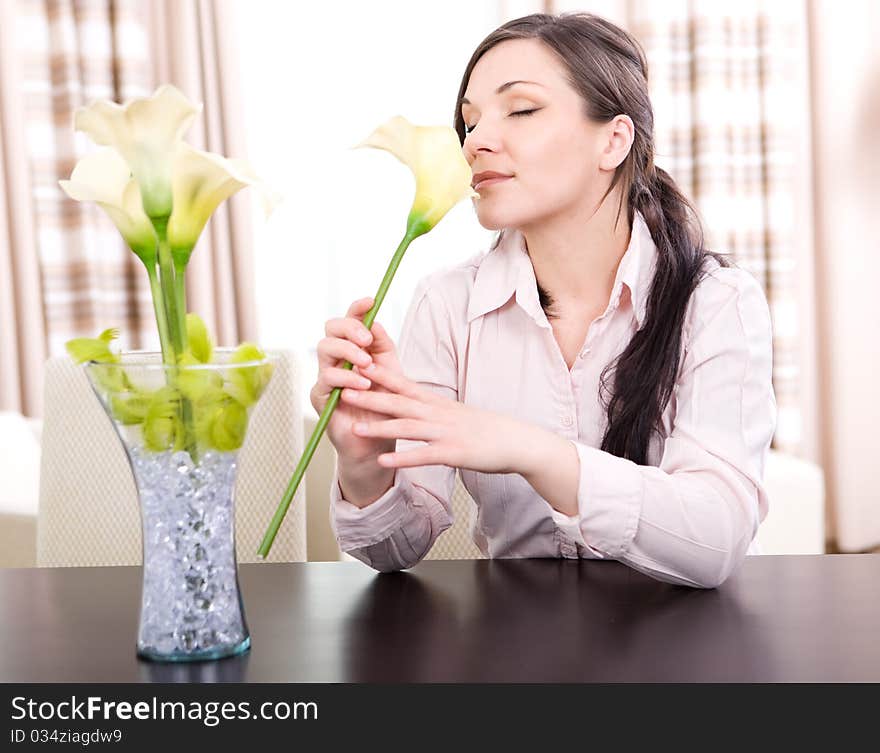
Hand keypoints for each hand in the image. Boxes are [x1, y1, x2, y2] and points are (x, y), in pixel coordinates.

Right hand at [310, 297, 400, 464]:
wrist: (381, 438)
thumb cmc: (385, 405)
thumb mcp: (391, 372)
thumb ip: (384, 347)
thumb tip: (375, 322)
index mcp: (354, 349)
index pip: (350, 321)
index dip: (357, 308)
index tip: (371, 301)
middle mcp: (337, 359)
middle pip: (331, 328)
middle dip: (349, 328)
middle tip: (367, 340)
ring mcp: (325, 375)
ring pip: (324, 348)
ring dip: (347, 352)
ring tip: (367, 365)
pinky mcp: (320, 396)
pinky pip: (326, 378)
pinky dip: (346, 379)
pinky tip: (363, 385)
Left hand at [339, 362, 533, 474]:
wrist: (516, 441)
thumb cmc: (485, 428)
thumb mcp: (454, 411)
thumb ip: (430, 407)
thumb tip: (409, 399)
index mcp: (437, 402)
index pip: (404, 384)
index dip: (379, 375)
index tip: (356, 366)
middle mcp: (438, 414)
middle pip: (399, 402)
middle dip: (370, 397)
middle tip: (343, 391)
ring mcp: (445, 433)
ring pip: (407, 427)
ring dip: (379, 428)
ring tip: (354, 429)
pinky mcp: (453, 453)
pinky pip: (423, 456)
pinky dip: (402, 459)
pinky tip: (383, 461)